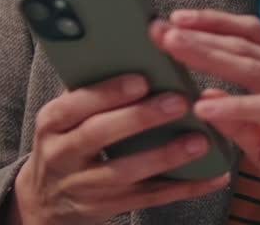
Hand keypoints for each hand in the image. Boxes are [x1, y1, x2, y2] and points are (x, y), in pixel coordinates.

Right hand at [7, 74, 229, 224]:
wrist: (46, 200)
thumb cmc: (68, 141)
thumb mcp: (67, 117)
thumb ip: (95, 91)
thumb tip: (144, 51)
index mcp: (53, 121)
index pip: (75, 103)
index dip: (108, 92)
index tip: (142, 79)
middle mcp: (62, 154)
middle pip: (99, 134)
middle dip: (140, 117)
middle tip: (180, 102)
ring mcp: (83, 186)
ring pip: (125, 172)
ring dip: (166, 156)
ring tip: (200, 141)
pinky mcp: (105, 209)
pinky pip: (148, 198)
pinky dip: (183, 187)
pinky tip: (213, 176)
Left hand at [153, 10, 259, 224]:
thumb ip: (239, 122)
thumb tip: (203, 96)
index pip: (251, 39)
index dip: (214, 26)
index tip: (174, 22)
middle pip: (248, 46)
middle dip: (202, 35)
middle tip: (160, 29)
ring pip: (258, 68)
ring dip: (212, 56)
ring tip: (176, 50)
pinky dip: (239, 105)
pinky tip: (207, 107)